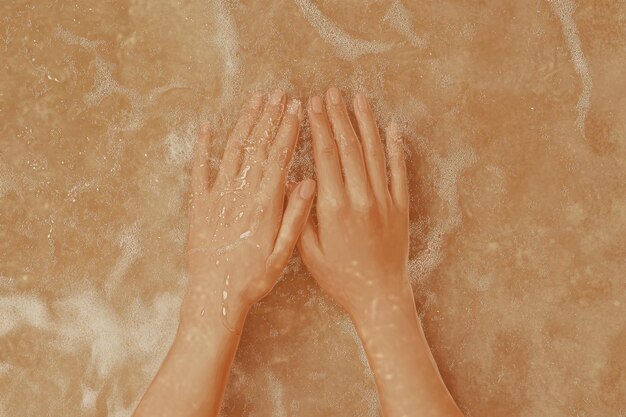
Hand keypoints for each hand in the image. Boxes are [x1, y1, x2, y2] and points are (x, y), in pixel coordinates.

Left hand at [183, 91, 315, 330]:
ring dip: (245, 123)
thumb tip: (307, 181)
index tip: (297, 108)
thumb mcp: (283, 253)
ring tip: (256, 100)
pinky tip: (207, 127)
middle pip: (257, 147)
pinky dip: (202, 147)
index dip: (288, 130)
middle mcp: (240, 194)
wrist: (215, 296)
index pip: (279, 157)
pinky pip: (199, 170)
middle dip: (270, 117)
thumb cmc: (252, 278)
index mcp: (265, 205)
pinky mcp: (198, 205)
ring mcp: (217, 197)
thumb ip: (296, 216)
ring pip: (233, 151)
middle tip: (279, 94)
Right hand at [298, 87, 409, 318]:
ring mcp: (385, 200)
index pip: (326, 155)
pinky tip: (390, 126)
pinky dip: (395, 147)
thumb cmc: (339, 278)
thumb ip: (300, 215)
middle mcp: (361, 198)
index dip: (319, 126)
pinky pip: (399, 170)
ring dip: (365, 123)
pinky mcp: (401, 207)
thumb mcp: (308, 253)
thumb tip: (294, 180)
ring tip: (357, 99)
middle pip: (349, 147)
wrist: (379, 296)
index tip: (312, 105)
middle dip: (338, 116)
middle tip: (330, 92)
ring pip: (375, 152)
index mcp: (334, 208)